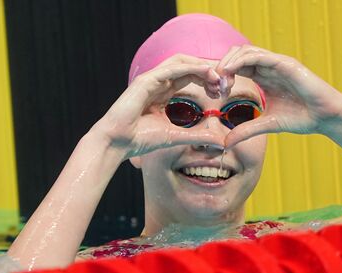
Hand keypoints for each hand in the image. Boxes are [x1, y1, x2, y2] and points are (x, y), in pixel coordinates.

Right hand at [98, 55, 222, 157]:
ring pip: (181, 61)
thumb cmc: (140, 140)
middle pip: (188, 65)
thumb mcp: (176, 136)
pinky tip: (205, 72)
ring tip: (217, 76)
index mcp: (162, 92)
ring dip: (201, 66)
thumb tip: (219, 141)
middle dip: (208, 71)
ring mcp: (151, 79)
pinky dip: (190, 67)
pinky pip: (172, 68)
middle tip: (224, 82)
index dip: (207, 80)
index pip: (189, 77)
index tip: (222, 91)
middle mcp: (157, 82)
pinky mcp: (146, 81)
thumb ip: (197, 136)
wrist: (117, 142)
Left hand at [215, 45, 341, 146]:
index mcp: (263, 77)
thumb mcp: (267, 124)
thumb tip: (226, 143)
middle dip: (221, 67)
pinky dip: (242, 60)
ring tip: (220, 78)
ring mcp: (277, 63)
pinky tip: (231, 71)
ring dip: (229, 62)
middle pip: (237, 55)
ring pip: (245, 51)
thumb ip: (246, 130)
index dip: (222, 76)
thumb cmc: (302, 118)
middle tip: (215, 85)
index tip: (216, 93)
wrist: (326, 118)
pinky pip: (259, 55)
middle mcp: (269, 67)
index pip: (236, 67)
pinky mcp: (285, 64)